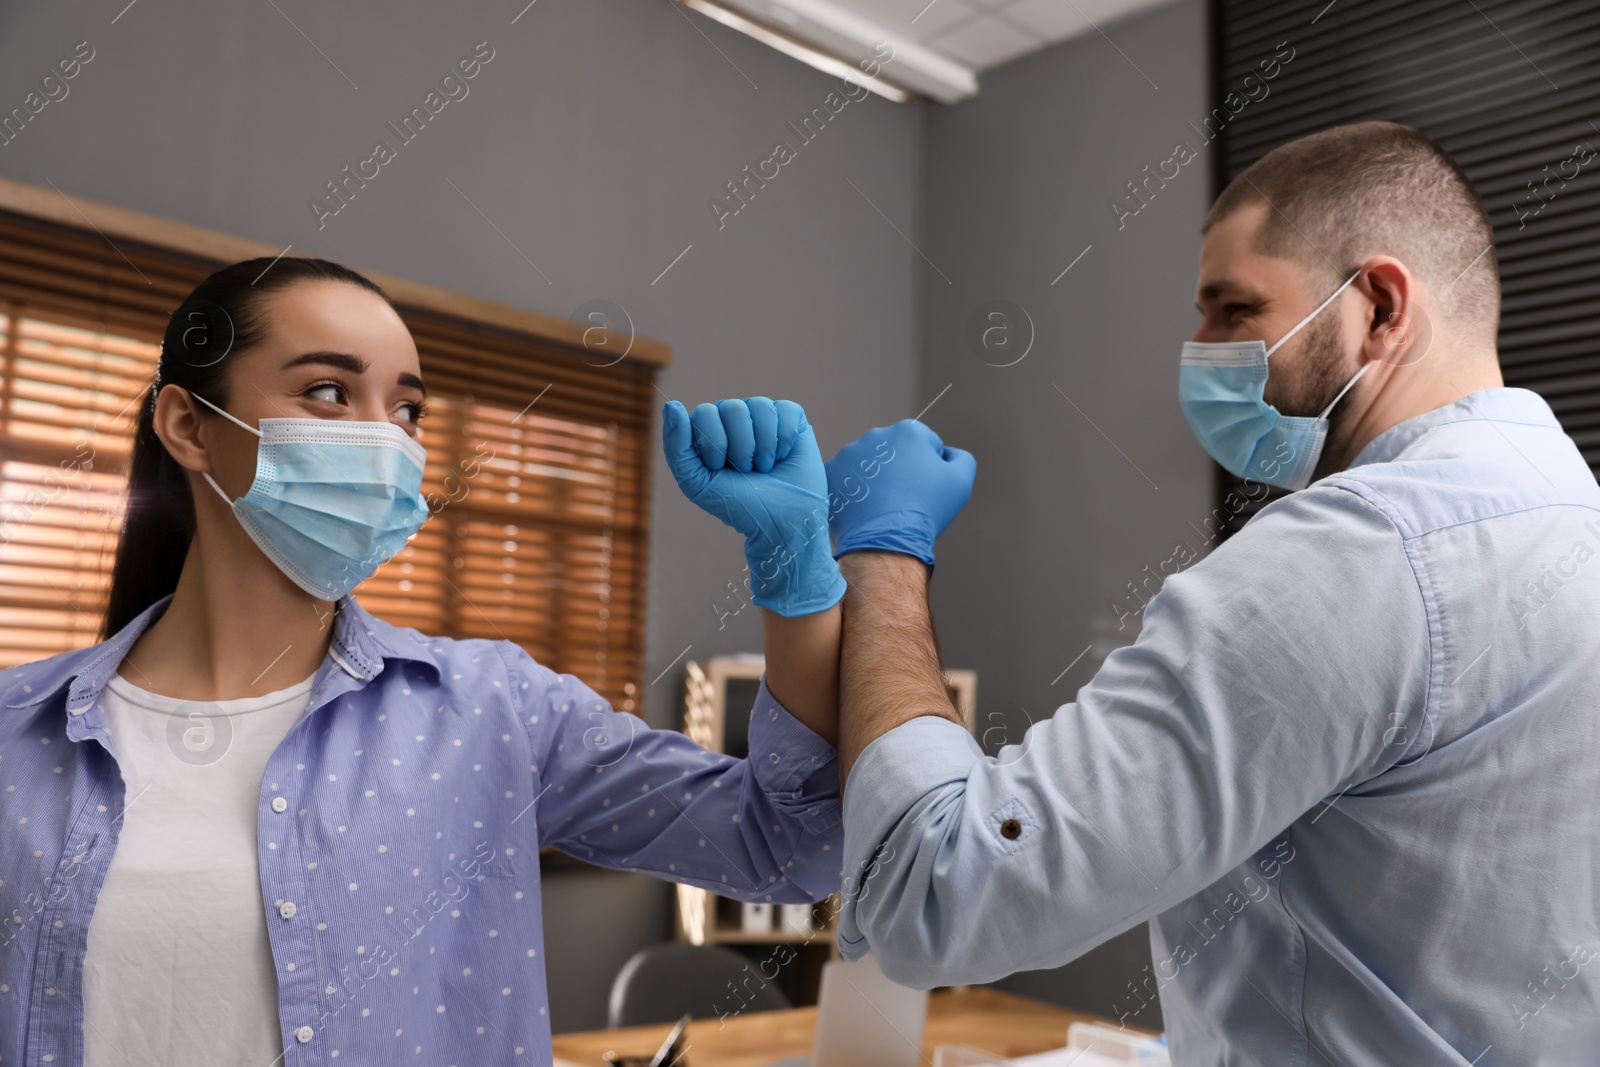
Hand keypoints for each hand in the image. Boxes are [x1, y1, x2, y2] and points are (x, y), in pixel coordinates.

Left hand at [663, 397, 845, 615]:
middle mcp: (733, 418)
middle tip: (746, 472)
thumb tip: (672, 404)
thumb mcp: (697, 483)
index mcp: (707, 429)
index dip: (715, 444)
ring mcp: (762, 416)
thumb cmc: (738, 505)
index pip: (704, 413)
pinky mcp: (790, 418)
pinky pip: (785, 410)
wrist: (783, 522)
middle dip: (741, 448)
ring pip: (760, 406)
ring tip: (765, 467)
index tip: (721, 470)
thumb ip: (676, 446)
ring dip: (763, 447)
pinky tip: (782, 457)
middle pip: (732, 408)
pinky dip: (784, 439)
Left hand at [826, 420, 974, 566]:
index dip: (930, 468)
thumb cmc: (925, 510)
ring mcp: (849, 454)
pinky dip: (855, 491)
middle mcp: (875, 435)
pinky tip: (864, 508)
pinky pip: (847, 479)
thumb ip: (960, 457)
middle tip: (905, 498)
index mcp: (908, 431)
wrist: (886, 541)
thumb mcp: (961, 481)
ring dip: (876, 479)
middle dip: (900, 470)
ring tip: (883, 506)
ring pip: (869, 464)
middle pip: (895, 451)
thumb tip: (947, 453)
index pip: (926, 444)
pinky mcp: (830, 473)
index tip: (925, 488)